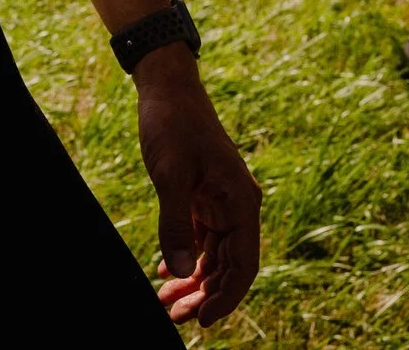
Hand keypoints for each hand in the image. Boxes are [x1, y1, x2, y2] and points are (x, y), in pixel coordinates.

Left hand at [135, 50, 260, 323]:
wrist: (167, 87)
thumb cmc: (172, 125)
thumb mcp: (169, 175)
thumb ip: (174, 224)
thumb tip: (177, 271)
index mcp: (242, 202)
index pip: (243, 264)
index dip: (226, 297)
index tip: (203, 321)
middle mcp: (239, 205)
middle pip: (228, 265)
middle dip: (205, 294)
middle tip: (174, 317)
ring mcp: (222, 201)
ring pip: (214, 255)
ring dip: (193, 280)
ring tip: (166, 303)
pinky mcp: (203, 196)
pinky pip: (201, 238)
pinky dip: (186, 257)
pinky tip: (165, 273)